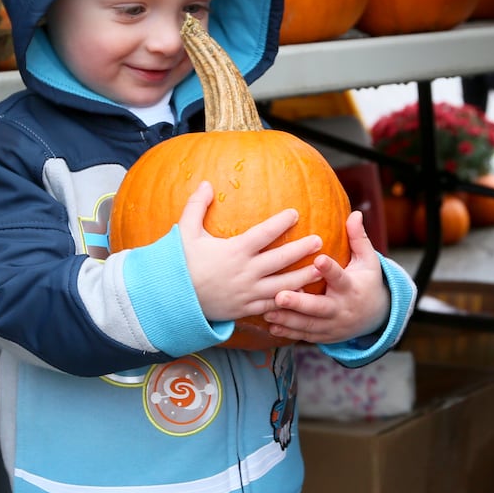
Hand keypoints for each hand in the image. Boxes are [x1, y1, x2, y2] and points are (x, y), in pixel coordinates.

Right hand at [178, 181, 324, 321]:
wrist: (172, 300)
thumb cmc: (180, 263)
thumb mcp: (185, 232)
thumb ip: (196, 206)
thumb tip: (206, 183)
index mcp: (234, 251)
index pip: (264, 234)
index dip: (281, 222)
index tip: (295, 213)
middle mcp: (245, 272)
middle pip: (281, 259)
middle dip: (301, 249)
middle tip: (319, 241)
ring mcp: (248, 293)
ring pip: (283, 285)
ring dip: (303, 277)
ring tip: (321, 269)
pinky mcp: (246, 309)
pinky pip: (272, 304)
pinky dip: (288, 299)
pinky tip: (302, 294)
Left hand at [263, 210, 389, 344]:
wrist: (374, 317)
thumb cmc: (366, 281)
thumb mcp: (368, 261)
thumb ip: (358, 239)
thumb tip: (355, 213)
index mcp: (351, 288)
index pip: (340, 277)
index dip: (330, 269)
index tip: (319, 259)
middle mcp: (341, 308)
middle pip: (320, 307)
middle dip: (300, 303)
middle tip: (280, 295)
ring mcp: (332, 325)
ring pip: (309, 324)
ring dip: (288, 319)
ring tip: (268, 310)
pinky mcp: (324, 335)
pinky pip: (305, 335)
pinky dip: (289, 332)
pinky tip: (272, 326)